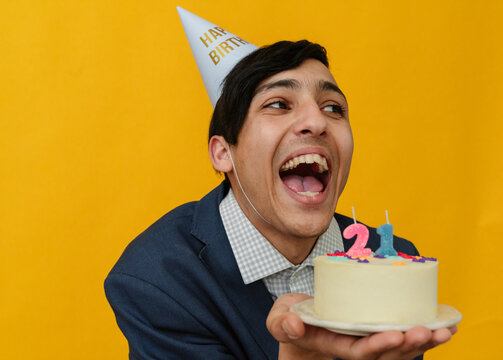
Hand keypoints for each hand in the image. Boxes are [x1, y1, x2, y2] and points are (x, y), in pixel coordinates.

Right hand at [266, 293, 456, 359]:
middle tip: (428, 330)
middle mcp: (353, 346)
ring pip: (398, 349)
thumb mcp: (278, 319)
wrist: (299, 320)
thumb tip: (294, 323)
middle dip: (408, 345)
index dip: (378, 346)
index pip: (359, 352)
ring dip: (422, 342)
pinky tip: (444, 326)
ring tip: (445, 330)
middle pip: (386, 355)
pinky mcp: (374, 331)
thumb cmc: (290, 319)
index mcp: (332, 344)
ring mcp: (366, 340)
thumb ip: (281, 323)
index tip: (395, 335)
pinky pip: (401, 337)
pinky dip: (423, 334)